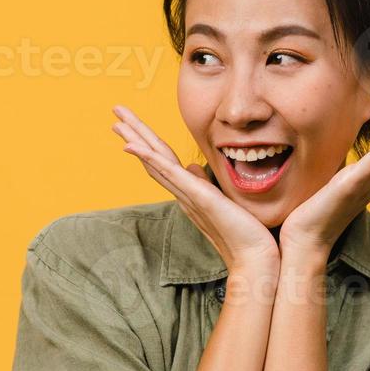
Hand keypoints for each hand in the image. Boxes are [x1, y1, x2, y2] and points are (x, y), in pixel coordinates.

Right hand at [111, 104, 277, 272]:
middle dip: (133, 133)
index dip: (146, 141)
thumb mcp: (223, 200)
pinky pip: (168, 173)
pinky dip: (148, 158)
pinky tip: (132, 146)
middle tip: (115, 113)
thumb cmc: (244, 232)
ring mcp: (187, 195)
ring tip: (117, 122)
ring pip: (155, 161)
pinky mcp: (196, 197)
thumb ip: (204, 183)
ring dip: (135, 140)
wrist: (254, 256)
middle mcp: (182, 193)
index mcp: (189, 191)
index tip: (132, 126)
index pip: (163, 160)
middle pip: (152, 157)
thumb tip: (194, 167)